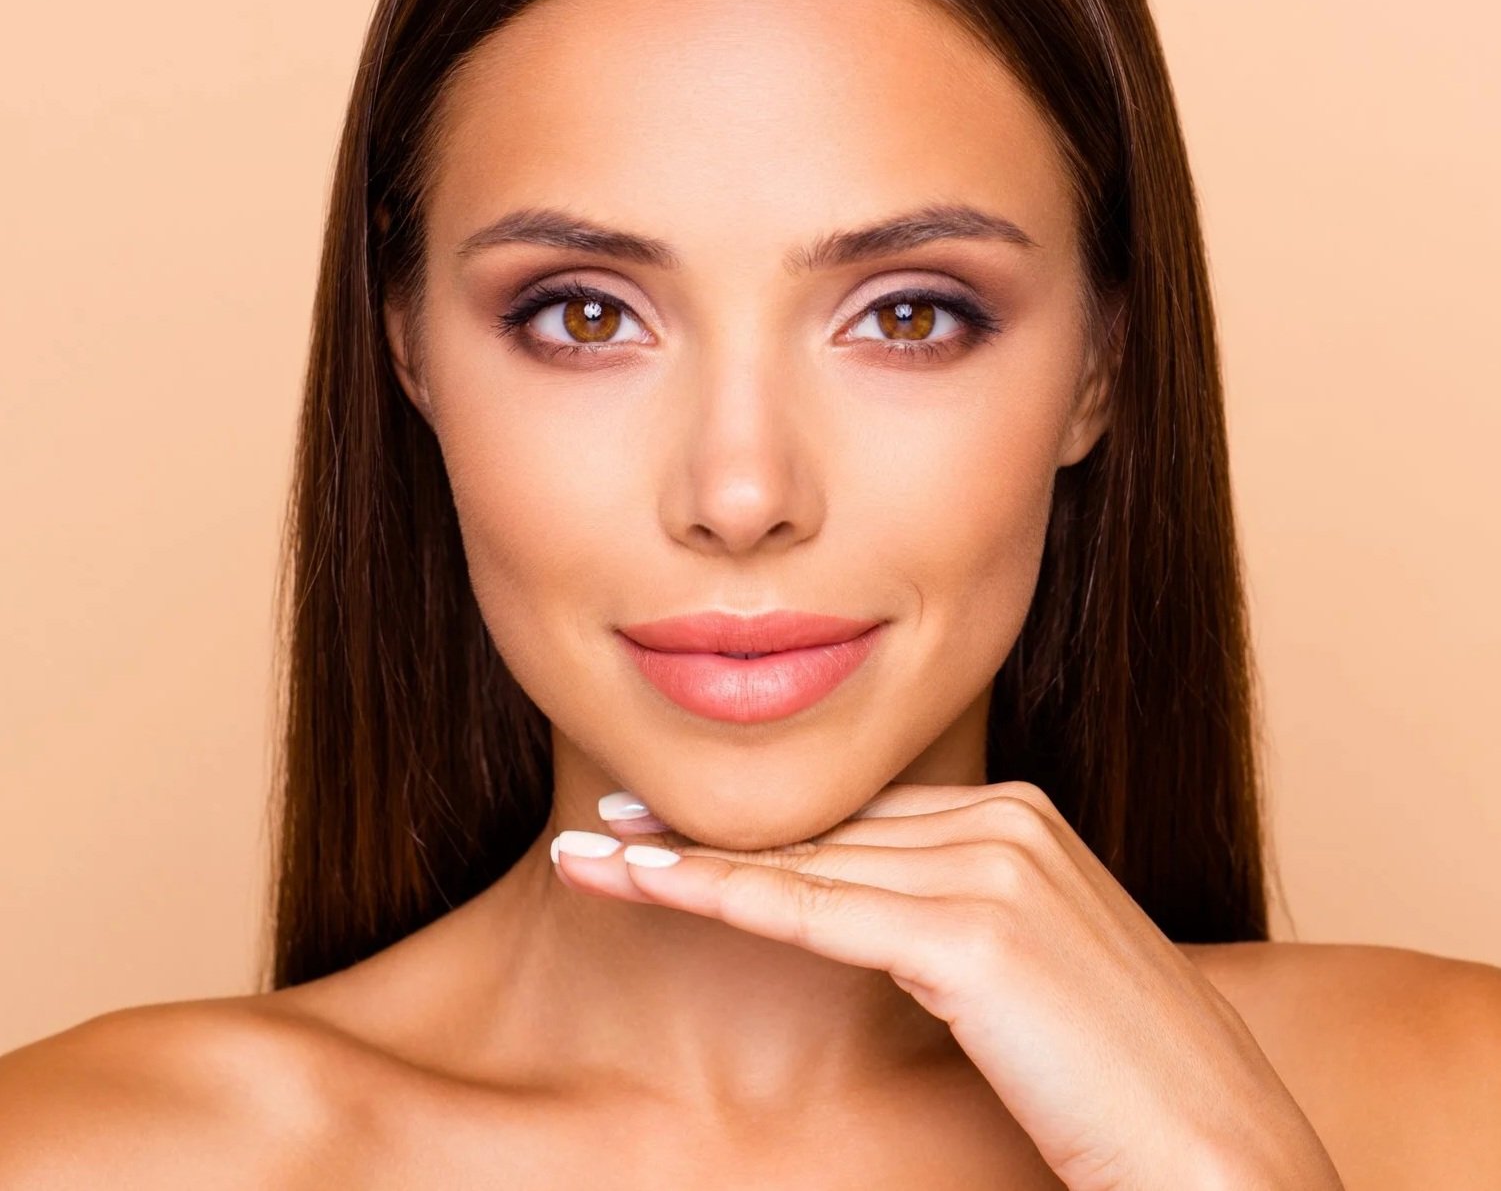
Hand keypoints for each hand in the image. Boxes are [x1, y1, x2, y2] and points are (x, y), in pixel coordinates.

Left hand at [551, 781, 1345, 1190]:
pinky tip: (638, 883)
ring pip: (798, 862)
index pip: (856, 816)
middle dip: (704, 830)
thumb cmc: (1126, 1085)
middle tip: (602, 831)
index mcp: (1022, 814)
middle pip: (818, 827)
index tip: (668, 825)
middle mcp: (1005, 818)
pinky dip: (714, 894)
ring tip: (588, 857)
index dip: (757, 825)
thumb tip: (867, 910)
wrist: (1226, 1160)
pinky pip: (810, 911)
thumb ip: (953, 916)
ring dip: (679, 858)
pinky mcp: (968, 933)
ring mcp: (990, 866)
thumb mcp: (1032, 971)